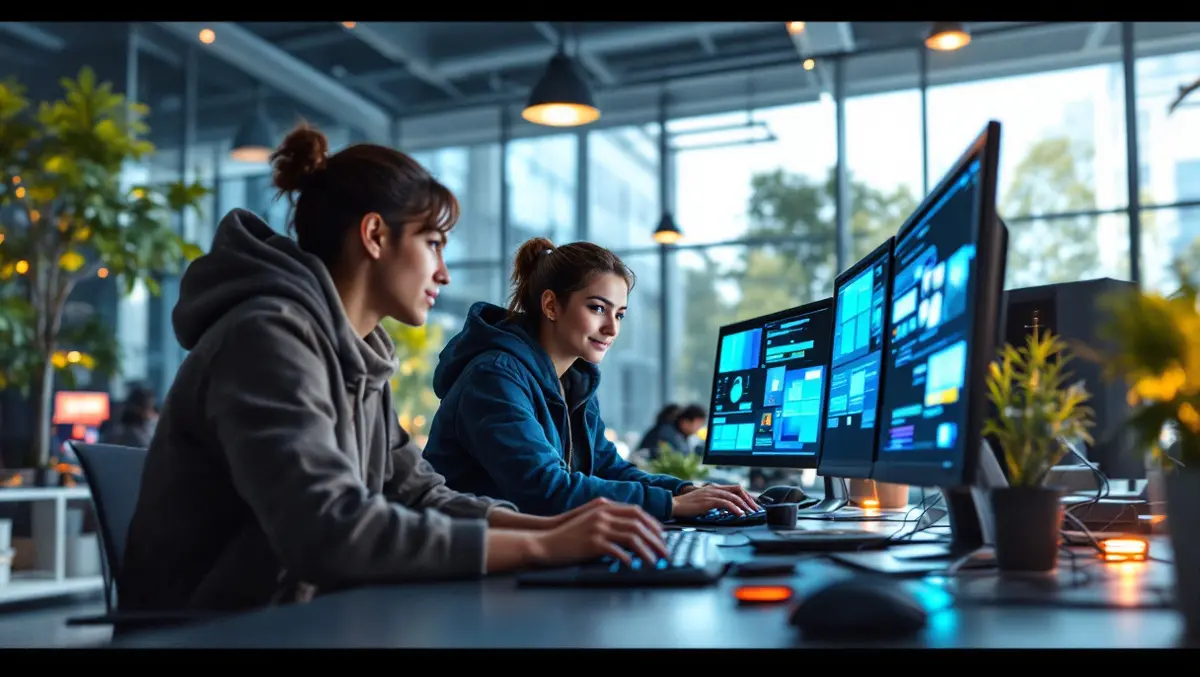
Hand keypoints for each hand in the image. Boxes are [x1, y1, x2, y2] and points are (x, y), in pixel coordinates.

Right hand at [531, 501, 668, 567]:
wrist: (546, 541)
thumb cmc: (568, 533)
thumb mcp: (589, 518)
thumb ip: (608, 518)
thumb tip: (631, 529)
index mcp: (604, 506)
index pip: (637, 512)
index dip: (652, 524)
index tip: (661, 536)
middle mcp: (603, 514)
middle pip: (639, 524)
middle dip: (655, 539)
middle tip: (665, 552)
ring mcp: (598, 527)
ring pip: (632, 537)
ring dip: (647, 551)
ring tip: (655, 561)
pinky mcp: (593, 543)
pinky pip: (618, 551)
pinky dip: (629, 559)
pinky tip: (635, 566)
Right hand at [671, 484, 759, 517]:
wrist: (676, 505)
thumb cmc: (689, 505)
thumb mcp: (705, 501)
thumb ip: (715, 502)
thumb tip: (727, 509)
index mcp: (715, 488)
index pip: (735, 488)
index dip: (746, 495)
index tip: (752, 504)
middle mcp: (715, 488)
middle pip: (738, 490)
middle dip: (749, 499)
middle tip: (755, 509)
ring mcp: (712, 493)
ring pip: (734, 497)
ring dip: (744, 505)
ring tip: (750, 513)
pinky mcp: (709, 501)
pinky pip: (726, 503)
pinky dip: (735, 508)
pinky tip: (740, 514)